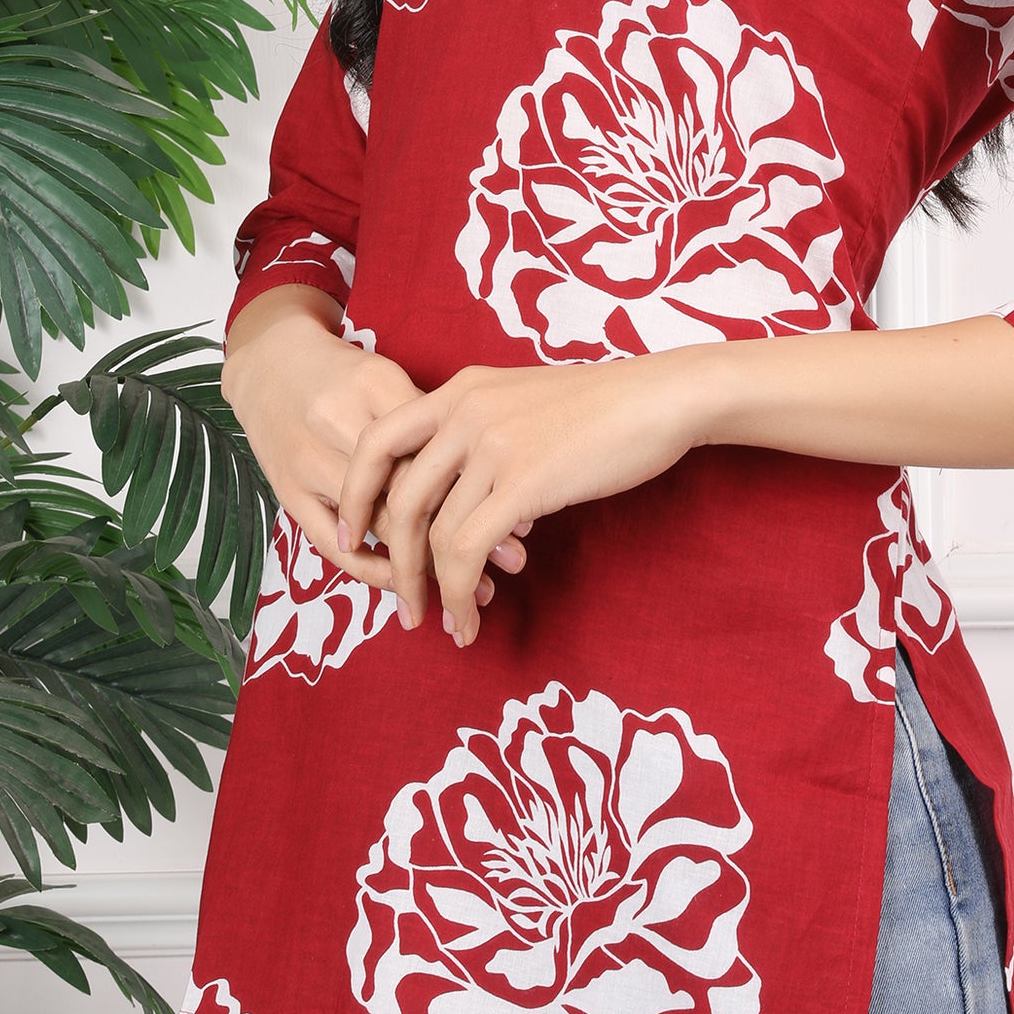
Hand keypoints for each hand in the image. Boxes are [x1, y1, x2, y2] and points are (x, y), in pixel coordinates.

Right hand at [221, 286, 531, 610]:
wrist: (268, 363)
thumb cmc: (347, 375)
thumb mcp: (393, 381)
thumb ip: (437, 421)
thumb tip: (503, 472)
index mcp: (375, 386)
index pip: (438, 449)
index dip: (484, 489)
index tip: (524, 522)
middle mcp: (338, 421)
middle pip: (412, 489)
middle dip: (466, 532)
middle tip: (511, 563)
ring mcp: (308, 458)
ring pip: (378, 522)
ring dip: (428, 564)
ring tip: (472, 590)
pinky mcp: (286, 489)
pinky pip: (330, 543)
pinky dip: (372, 570)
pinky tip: (408, 585)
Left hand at [333, 350, 709, 644]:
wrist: (661, 397)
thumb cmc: (606, 409)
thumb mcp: (525, 405)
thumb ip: (484, 440)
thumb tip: (467, 504)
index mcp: (460, 390)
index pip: (378, 440)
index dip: (355, 494)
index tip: (353, 538)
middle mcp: (464, 411)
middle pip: (398, 499)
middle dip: (393, 562)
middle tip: (404, 604)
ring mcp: (492, 444)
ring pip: (433, 534)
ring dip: (434, 590)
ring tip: (448, 623)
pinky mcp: (523, 480)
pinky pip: (468, 550)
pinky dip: (462, 593)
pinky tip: (472, 616)